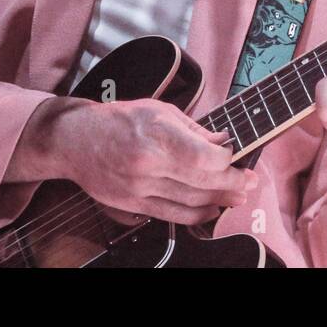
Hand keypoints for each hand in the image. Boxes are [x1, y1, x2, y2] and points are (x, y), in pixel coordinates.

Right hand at [48, 98, 257, 225]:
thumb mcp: (160, 110)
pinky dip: (198, 215)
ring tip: (238, 195)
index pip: (203, 157)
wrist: (76, 140)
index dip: (227, 160)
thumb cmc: (119, 120)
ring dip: (220, 201)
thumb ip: (195, 130)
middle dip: (233, 183)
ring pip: (190, 202)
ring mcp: (139, 189)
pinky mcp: (132, 205)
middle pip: (202, 182)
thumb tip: (224, 142)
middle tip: (250, 181)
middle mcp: (147, 165)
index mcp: (156, 135)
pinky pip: (173, 215)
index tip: (237, 156)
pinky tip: (212, 208)